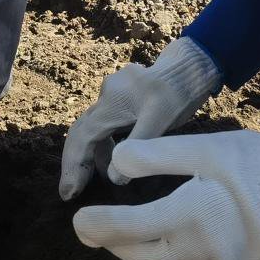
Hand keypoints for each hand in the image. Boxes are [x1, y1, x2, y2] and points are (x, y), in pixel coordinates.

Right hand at [59, 38, 221, 199]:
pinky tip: (111, 158)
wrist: (190, 67)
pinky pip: (103, 123)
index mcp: (112, 102)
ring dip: (90, 155)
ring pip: (92, 128)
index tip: (69, 193)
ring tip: (90, 181)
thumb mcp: (161, 121)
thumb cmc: (178, 93)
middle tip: (69, 193)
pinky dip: (103, 143)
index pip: (84, 137)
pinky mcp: (118, 97)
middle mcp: (105, 95)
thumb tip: (114, 178)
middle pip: (80, 132)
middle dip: (74, 163)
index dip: (74, 166)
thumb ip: (137, 148)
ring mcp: (110, 94)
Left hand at [72, 126, 259, 259]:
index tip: (77, 221)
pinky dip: (168, 259)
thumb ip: (156, 156)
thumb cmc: (259, 163)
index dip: (97, 227)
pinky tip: (165, 241)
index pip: (128, 230)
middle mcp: (201, 253)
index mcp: (191, 217)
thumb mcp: (206, 148)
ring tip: (122, 235)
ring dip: (138, 253)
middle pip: (140, 256)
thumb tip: (116, 164)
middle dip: (113, 242)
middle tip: (90, 229)